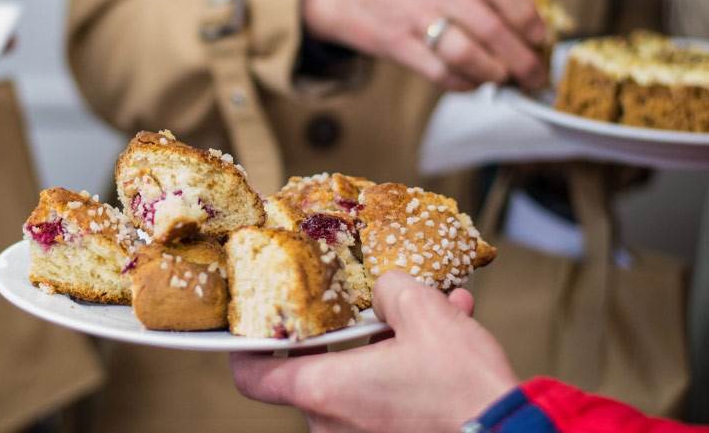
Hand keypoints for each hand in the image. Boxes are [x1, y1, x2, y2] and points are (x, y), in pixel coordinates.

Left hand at [231, 273, 518, 432]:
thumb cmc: (462, 389)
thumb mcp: (425, 313)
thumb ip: (391, 291)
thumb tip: (385, 290)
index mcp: (325, 391)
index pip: (253, 377)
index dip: (246, 350)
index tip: (253, 328)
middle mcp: (332, 426)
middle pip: (319, 371)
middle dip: (353, 334)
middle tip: (379, 306)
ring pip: (363, 383)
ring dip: (393, 349)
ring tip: (440, 314)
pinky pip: (388, 403)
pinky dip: (410, 376)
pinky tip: (453, 340)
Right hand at [303, 0, 546, 90]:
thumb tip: (528, 26)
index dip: (527, 15)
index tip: (539, 37)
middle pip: (490, 26)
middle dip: (520, 58)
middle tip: (534, 74)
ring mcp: (412, 13)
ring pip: (467, 53)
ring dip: (493, 73)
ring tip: (502, 78)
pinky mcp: (397, 44)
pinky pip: (441, 73)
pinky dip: (464, 83)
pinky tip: (473, 81)